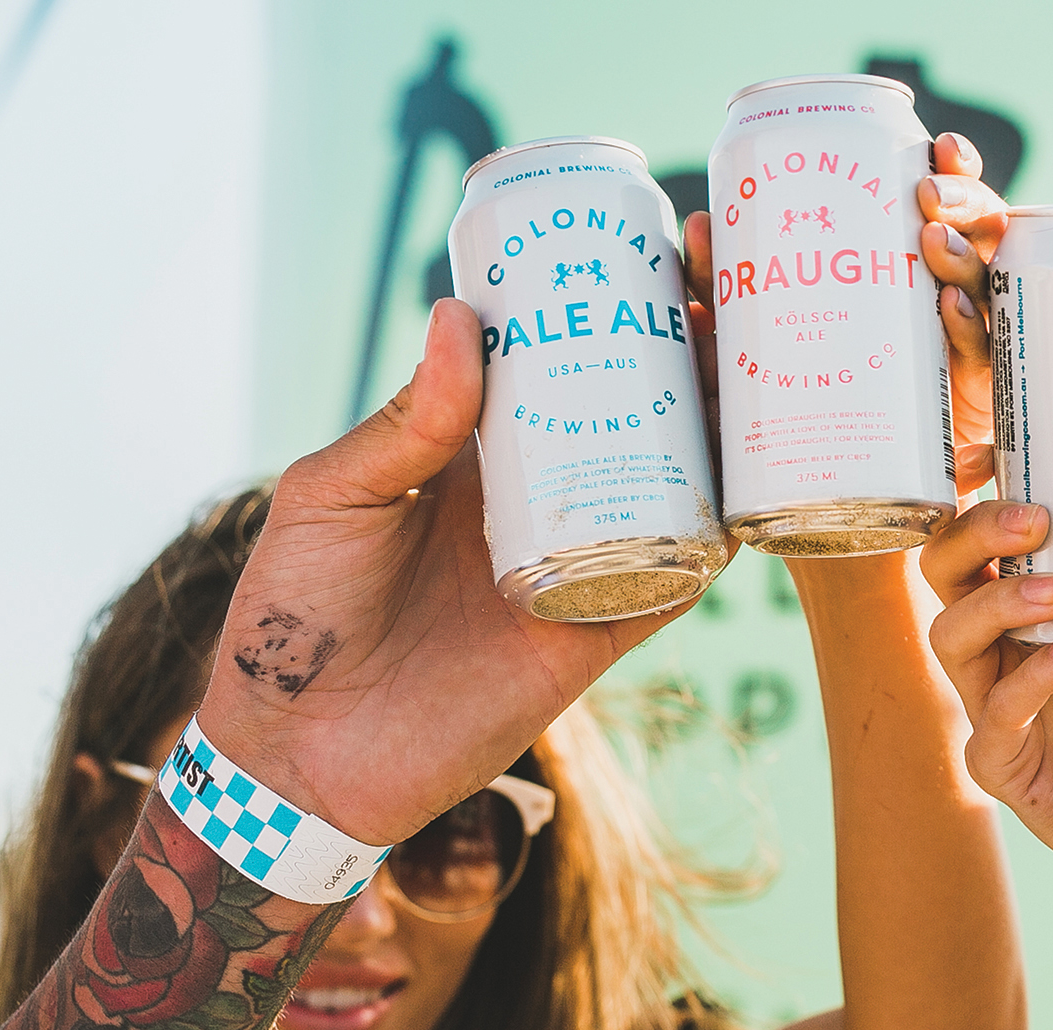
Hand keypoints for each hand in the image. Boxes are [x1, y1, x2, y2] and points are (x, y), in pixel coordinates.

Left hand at [198, 300, 708, 843]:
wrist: (304, 758)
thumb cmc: (294, 618)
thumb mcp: (331, 497)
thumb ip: (403, 424)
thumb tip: (460, 318)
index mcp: (477, 453)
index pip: (563, 364)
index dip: (611, 309)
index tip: (649, 248)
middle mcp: (543, 498)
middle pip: (638, 411)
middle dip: (689, 351)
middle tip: (720, 290)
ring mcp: (580, 562)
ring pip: (675, 482)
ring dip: (724, 427)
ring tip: (758, 364)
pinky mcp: (601, 633)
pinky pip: (679, 576)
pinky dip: (721, 531)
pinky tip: (757, 480)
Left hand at [680, 132, 1007, 501]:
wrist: (823, 509)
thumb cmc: (790, 415)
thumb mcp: (749, 350)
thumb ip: (727, 294)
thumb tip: (701, 224)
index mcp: (910, 271)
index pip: (946, 208)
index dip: (954, 170)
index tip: (940, 144)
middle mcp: (946, 299)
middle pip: (976, 233)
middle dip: (963, 200)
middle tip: (927, 190)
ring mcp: (960, 348)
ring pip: (984, 284)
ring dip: (963, 254)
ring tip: (931, 239)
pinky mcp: (965, 401)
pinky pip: (979, 357)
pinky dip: (966, 327)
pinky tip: (947, 306)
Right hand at [921, 500, 1052, 924]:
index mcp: (1026, 612)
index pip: (970, 540)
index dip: (969, 493)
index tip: (995, 453)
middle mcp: (998, 653)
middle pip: (942, 573)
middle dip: (977, 532)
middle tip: (1036, 517)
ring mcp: (994, 710)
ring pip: (950, 636)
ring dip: (1001, 599)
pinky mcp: (1005, 767)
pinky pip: (995, 716)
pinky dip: (1032, 677)